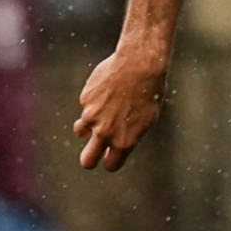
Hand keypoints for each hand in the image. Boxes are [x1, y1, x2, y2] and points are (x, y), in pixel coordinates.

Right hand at [75, 46, 166, 170]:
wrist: (139, 65)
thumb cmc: (149, 92)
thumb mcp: (147, 119)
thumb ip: (130, 135)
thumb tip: (118, 143)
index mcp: (124, 141)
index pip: (111, 165)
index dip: (111, 161)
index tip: (111, 156)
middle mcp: (105, 133)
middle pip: (87, 160)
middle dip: (89, 160)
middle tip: (92, 153)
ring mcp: (92, 116)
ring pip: (80, 130)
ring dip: (87, 126)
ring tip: (102, 111)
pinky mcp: (85, 100)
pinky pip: (86, 106)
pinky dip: (93, 101)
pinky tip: (107, 88)